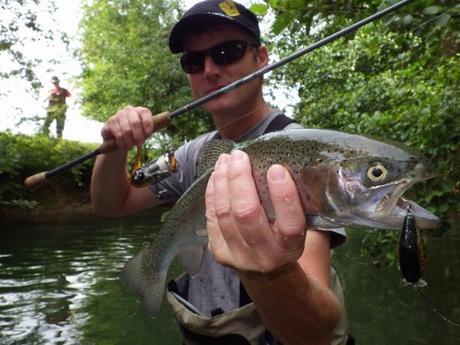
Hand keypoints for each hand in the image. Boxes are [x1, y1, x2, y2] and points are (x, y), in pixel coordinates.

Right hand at [101, 106, 153, 149]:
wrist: (118, 138)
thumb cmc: (135, 134)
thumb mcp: (145, 131)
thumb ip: (151, 129)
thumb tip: (161, 125)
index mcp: (140, 111)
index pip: (145, 113)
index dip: (147, 124)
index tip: (148, 134)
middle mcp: (129, 110)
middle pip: (135, 122)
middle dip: (138, 135)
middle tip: (139, 143)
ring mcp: (118, 115)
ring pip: (126, 130)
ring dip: (130, 141)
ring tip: (131, 146)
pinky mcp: (110, 122)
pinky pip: (118, 134)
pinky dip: (122, 142)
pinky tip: (123, 146)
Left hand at [205, 150, 306, 272]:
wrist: (269, 271)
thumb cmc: (286, 237)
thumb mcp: (302, 225)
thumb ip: (298, 201)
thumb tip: (288, 159)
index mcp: (291, 248)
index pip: (290, 225)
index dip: (283, 196)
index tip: (276, 169)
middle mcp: (265, 256)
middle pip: (246, 214)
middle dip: (240, 179)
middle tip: (240, 155)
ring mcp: (238, 256)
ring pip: (224, 213)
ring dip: (222, 181)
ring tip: (226, 160)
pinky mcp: (219, 252)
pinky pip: (211, 216)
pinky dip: (213, 192)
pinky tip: (217, 175)